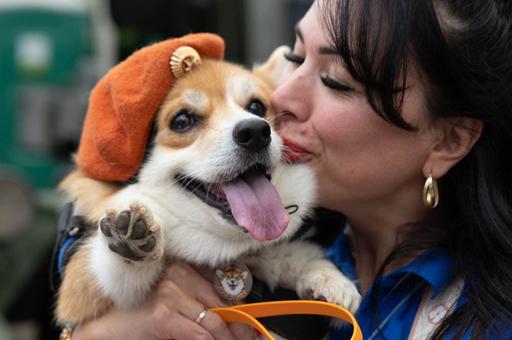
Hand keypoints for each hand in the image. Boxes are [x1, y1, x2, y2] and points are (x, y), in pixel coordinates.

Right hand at [72, 262, 254, 339]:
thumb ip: (199, 302)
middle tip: (250, 337)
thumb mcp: (174, 303)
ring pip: (213, 321)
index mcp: (182, 267)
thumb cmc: (142, 315)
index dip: (239, 307)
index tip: (251, 322)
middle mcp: (177, 274)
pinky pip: (198, 334)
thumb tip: (235, 314)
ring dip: (228, 338)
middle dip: (238, 325)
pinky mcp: (163, 314)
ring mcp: (170, 293)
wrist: (107, 328)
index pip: (221, 286)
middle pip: (221, 303)